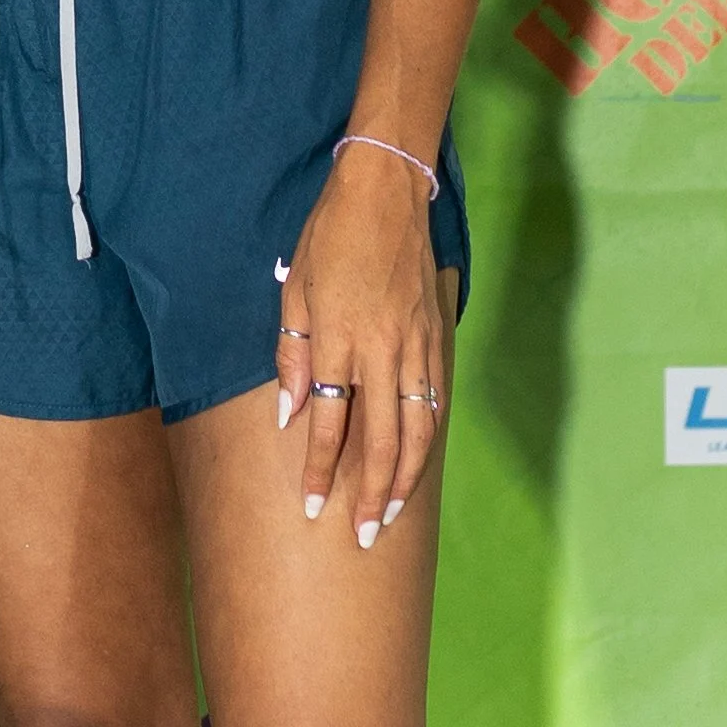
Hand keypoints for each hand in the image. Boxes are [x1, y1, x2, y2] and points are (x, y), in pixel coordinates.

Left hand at [274, 145, 444, 549]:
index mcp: (337, 339)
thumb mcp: (294, 287)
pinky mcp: (437, 336)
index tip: (310, 505)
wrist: (386, 191)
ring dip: (406, 479)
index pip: (326, 422)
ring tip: (394, 514)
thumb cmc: (329, 235)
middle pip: (381, 442)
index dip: (318, 468)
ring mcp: (414, 346)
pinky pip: (435, 400)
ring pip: (417, 431)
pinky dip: (429, 439)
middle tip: (365, 536)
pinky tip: (420, 460)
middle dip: (372, 495)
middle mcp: (379, 351)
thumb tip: (290, 414)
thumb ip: (292, 353)